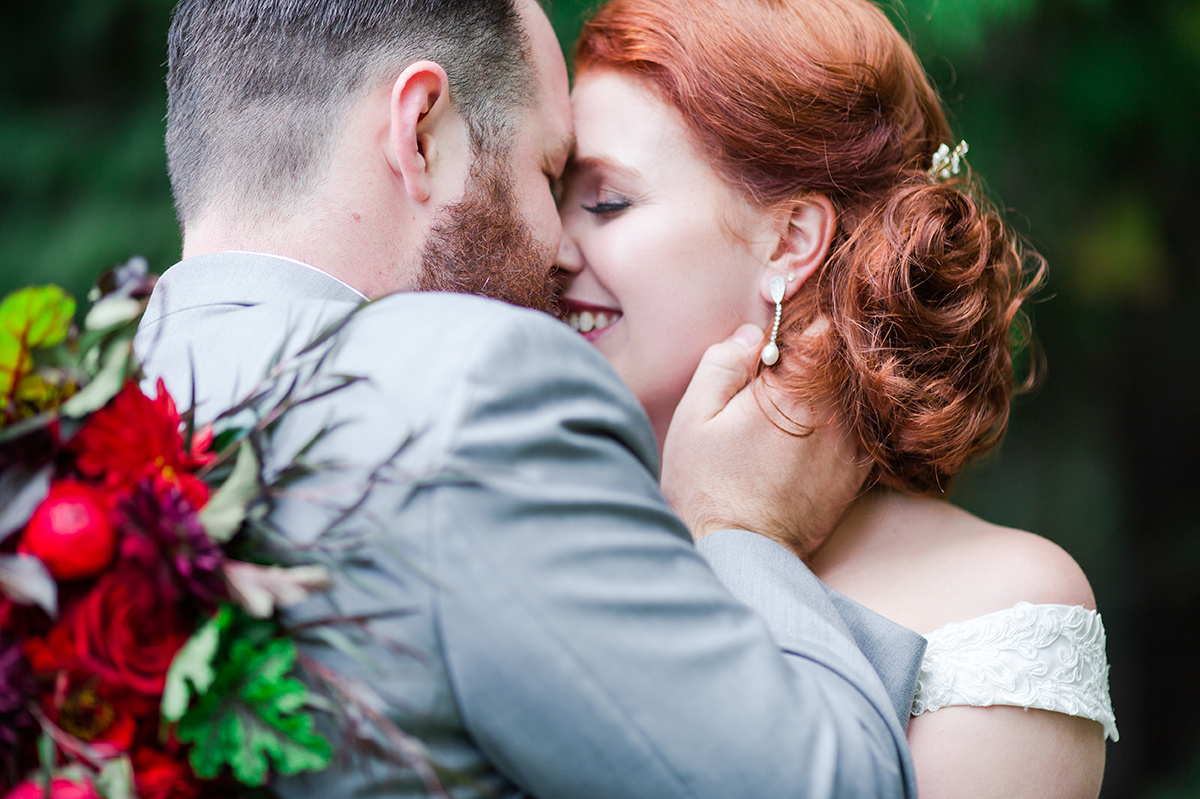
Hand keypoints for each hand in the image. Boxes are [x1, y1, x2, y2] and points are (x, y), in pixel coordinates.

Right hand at [661, 324, 869, 556]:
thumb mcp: (695, 418)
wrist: (740, 554)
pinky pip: (872, 431)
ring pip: (863, 394)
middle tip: (808, 353)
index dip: (809, 324)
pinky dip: (860, 419)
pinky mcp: (856, 475)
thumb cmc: (708, 487)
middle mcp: (831, 415)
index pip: (822, 332)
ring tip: (818, 388)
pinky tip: (835, 423)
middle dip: (830, 350)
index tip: (796, 327)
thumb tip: (750, 334)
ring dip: (847, 383)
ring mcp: (850, 446)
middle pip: (848, 360)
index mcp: (791, 392)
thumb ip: (722, 365)